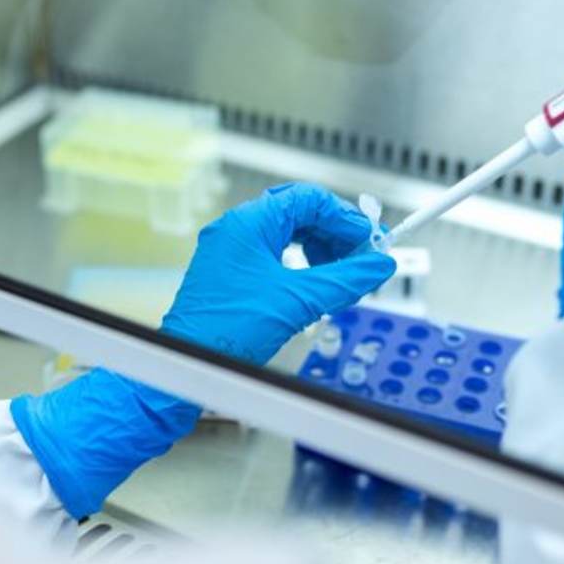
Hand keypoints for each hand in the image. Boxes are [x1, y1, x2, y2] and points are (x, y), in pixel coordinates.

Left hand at [12, 183, 395, 519]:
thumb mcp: (297, 302)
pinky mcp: (229, 273)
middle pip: (299, 213)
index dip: (345, 218)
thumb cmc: (226, 331)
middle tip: (360, 258)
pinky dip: (299, 266)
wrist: (186, 363)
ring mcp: (230, 251)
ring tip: (339, 276)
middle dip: (334, 235)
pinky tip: (313, 286)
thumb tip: (377, 265)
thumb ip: (344, 280)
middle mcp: (235, 231)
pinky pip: (273, 255)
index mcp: (248, 224)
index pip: (309, 199)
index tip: (370, 240)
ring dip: (319, 250)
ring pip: (286, 234)